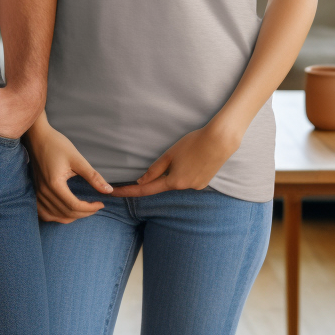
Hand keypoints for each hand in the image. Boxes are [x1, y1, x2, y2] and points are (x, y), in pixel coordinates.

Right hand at [27, 116, 112, 222]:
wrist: (37, 136)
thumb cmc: (57, 144)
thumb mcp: (77, 158)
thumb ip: (93, 176)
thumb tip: (109, 190)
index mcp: (55, 184)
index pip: (74, 206)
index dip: (90, 208)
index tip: (101, 203)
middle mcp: (44, 191)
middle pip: (67, 213)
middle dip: (85, 213)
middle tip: (96, 206)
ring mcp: (38, 193)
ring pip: (56, 216)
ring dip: (72, 216)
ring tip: (84, 209)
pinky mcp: (35, 191)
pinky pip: (44, 213)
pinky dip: (56, 216)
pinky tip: (66, 212)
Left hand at [110, 119, 241, 197]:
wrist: (220, 141)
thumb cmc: (193, 144)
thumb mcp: (170, 154)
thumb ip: (155, 169)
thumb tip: (141, 182)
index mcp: (174, 182)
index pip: (145, 190)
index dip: (129, 191)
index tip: (114, 192)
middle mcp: (185, 187)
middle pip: (163, 184)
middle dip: (159, 175)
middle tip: (166, 160)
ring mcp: (197, 186)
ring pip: (177, 181)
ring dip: (174, 171)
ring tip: (186, 153)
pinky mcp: (204, 182)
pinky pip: (188, 179)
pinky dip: (185, 171)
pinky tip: (193, 158)